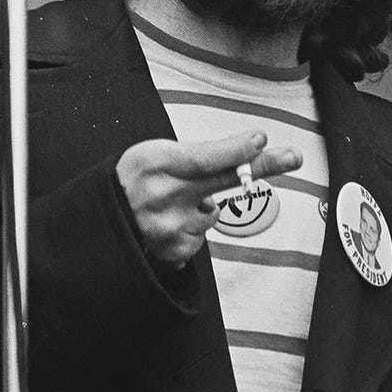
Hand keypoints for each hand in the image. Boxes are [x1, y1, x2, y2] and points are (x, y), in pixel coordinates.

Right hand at [116, 130, 301, 266]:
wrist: (99, 226)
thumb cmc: (126, 184)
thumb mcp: (150, 155)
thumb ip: (191, 156)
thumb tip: (239, 155)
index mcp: (153, 163)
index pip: (204, 157)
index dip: (236, 149)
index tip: (260, 139)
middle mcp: (161, 196)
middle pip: (223, 179)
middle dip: (262, 166)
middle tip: (292, 156)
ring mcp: (168, 228)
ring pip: (212, 212)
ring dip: (200, 208)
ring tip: (168, 207)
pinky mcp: (173, 253)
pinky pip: (200, 237)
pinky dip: (190, 230)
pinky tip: (166, 226)